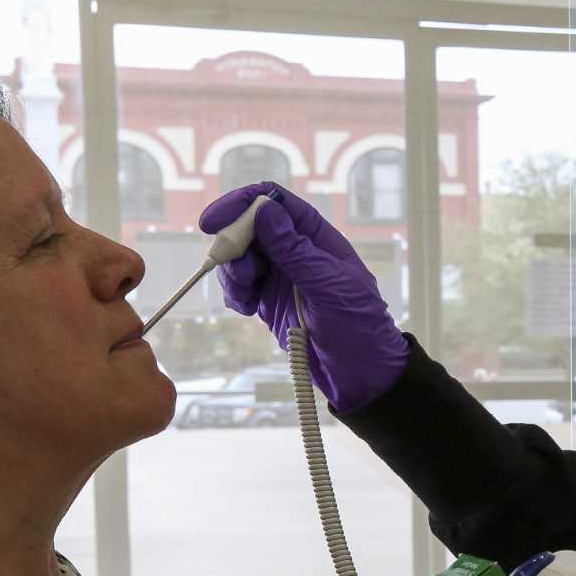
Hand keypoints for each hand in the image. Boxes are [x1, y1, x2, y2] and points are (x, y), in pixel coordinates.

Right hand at [199, 184, 408, 411]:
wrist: (361, 374)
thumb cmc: (359, 325)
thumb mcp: (329, 285)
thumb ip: (295, 250)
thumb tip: (264, 211)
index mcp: (316, 237)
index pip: (274, 202)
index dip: (242, 203)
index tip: (213, 221)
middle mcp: (295, 250)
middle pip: (248, 228)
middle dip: (234, 245)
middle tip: (241, 273)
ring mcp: (279, 276)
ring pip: (239, 258)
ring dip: (232, 273)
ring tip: (246, 296)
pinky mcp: (268, 301)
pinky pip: (238, 287)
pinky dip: (233, 294)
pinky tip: (245, 309)